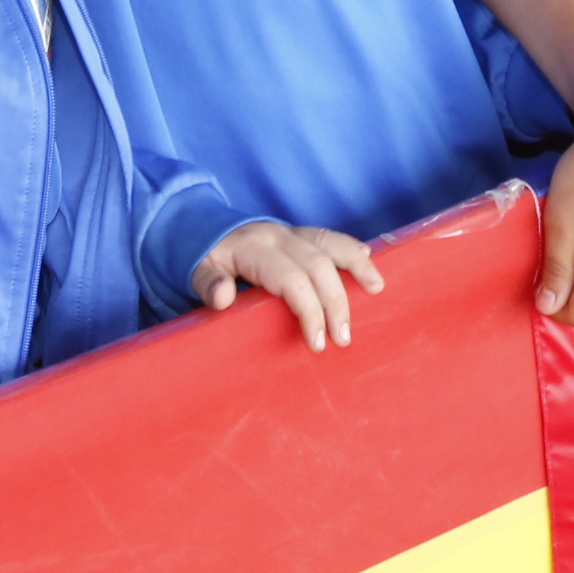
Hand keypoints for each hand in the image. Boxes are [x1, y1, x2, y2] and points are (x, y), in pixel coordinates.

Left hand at [193, 219, 383, 349]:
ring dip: (357, 267)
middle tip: (342, 339)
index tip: (317, 343)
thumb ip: (207, 283)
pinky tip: (368, 260)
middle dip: (335, 303)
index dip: (309, 310)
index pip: (292, 279)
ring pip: (330, 244)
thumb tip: (223, 297)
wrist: (202, 228)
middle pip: (318, 265)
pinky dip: (350, 248)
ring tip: (377, 289)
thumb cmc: (204, 257)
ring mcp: (291, 232)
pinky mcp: (299, 234)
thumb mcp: (195, 270)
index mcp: (255, 248)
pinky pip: (330, 237)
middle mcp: (278, 236)